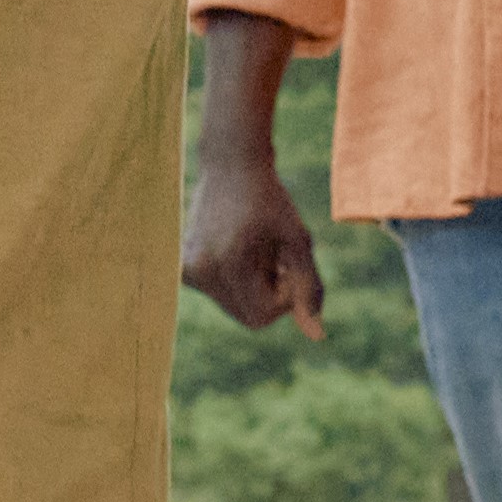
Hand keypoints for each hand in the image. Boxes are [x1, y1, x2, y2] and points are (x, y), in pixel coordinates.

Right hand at [181, 134, 326, 337]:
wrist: (231, 165)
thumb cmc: (272, 201)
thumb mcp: (298, 241)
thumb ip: (309, 287)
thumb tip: (316, 336)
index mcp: (229, 263)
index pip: (263, 315)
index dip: (285, 297)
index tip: (289, 264)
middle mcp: (201, 271)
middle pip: (247, 317)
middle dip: (269, 295)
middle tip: (276, 258)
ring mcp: (188, 271)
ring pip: (234, 308)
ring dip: (254, 288)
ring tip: (257, 250)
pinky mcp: (184, 268)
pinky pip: (221, 294)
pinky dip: (237, 280)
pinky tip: (239, 248)